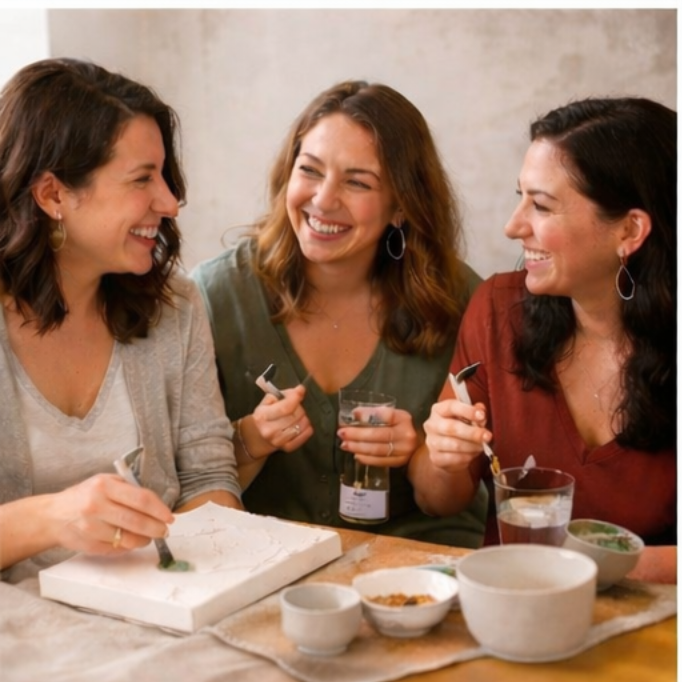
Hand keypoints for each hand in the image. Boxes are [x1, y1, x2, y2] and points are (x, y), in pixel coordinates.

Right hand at [46, 473, 174, 555]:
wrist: (53, 515)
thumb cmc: (84, 496)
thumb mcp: (105, 481)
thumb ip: (129, 489)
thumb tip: (156, 504)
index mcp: (105, 486)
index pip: (141, 499)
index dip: (159, 510)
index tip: (169, 516)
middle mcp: (96, 505)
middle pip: (136, 521)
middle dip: (156, 528)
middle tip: (164, 530)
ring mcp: (91, 527)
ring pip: (128, 539)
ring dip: (144, 540)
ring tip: (149, 536)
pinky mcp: (88, 544)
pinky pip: (116, 549)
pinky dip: (128, 546)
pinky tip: (130, 541)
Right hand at [251, 384, 312, 452]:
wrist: (257, 437)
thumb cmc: (265, 415)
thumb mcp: (267, 402)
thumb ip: (283, 394)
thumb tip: (300, 390)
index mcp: (262, 416)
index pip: (285, 408)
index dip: (295, 398)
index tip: (301, 390)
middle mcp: (269, 430)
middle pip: (295, 415)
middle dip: (299, 407)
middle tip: (296, 405)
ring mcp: (279, 441)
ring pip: (302, 424)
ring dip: (303, 417)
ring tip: (297, 415)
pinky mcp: (288, 447)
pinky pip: (305, 435)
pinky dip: (307, 427)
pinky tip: (301, 424)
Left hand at [337, 408, 417, 467]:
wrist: (417, 447)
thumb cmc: (400, 428)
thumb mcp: (393, 417)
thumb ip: (376, 415)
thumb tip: (354, 414)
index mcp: (404, 418)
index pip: (386, 415)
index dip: (369, 414)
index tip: (353, 414)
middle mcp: (406, 434)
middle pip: (379, 434)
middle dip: (357, 434)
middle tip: (341, 433)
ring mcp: (404, 450)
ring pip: (378, 449)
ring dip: (358, 447)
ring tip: (345, 444)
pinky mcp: (400, 462)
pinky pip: (380, 461)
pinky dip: (366, 459)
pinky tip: (356, 455)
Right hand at [423, 398, 491, 472]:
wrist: (444, 451)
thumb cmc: (458, 428)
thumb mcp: (467, 417)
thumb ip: (475, 412)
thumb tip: (481, 409)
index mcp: (439, 410)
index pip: (451, 407)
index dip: (467, 411)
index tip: (482, 416)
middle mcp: (432, 425)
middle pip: (452, 428)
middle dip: (473, 432)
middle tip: (487, 436)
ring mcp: (432, 442)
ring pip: (454, 445)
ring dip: (472, 446)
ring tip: (482, 446)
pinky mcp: (435, 457)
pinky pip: (454, 458)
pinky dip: (467, 457)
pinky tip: (472, 454)